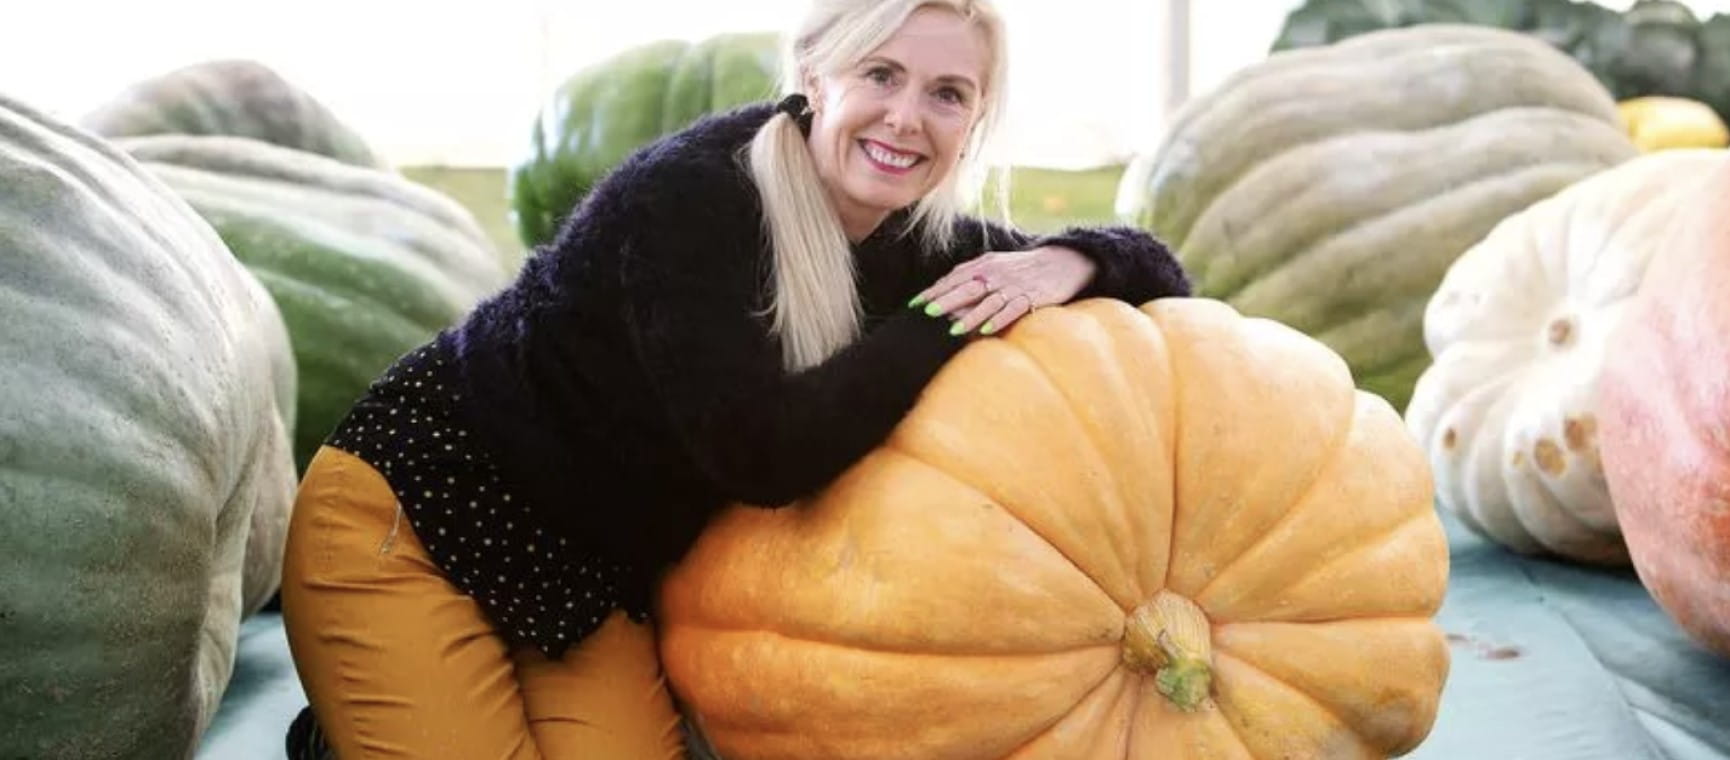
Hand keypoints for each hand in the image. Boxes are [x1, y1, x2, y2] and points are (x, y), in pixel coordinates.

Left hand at [909, 246, 1097, 335]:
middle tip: (929, 313)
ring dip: (970, 316)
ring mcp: (1014, 286)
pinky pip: (1013, 309)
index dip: (934, 291)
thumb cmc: (1020, 268)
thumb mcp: (993, 265)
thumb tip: (943, 291)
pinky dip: (999, 320)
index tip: (915, 304)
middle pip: (968, 288)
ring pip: (988, 302)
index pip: (954, 278)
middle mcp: (996, 274)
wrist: (1060, 262)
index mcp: (984, 265)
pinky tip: (987, 330)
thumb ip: (969, 275)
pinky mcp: (1032, 297)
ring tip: (953, 330)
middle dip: (947, 300)